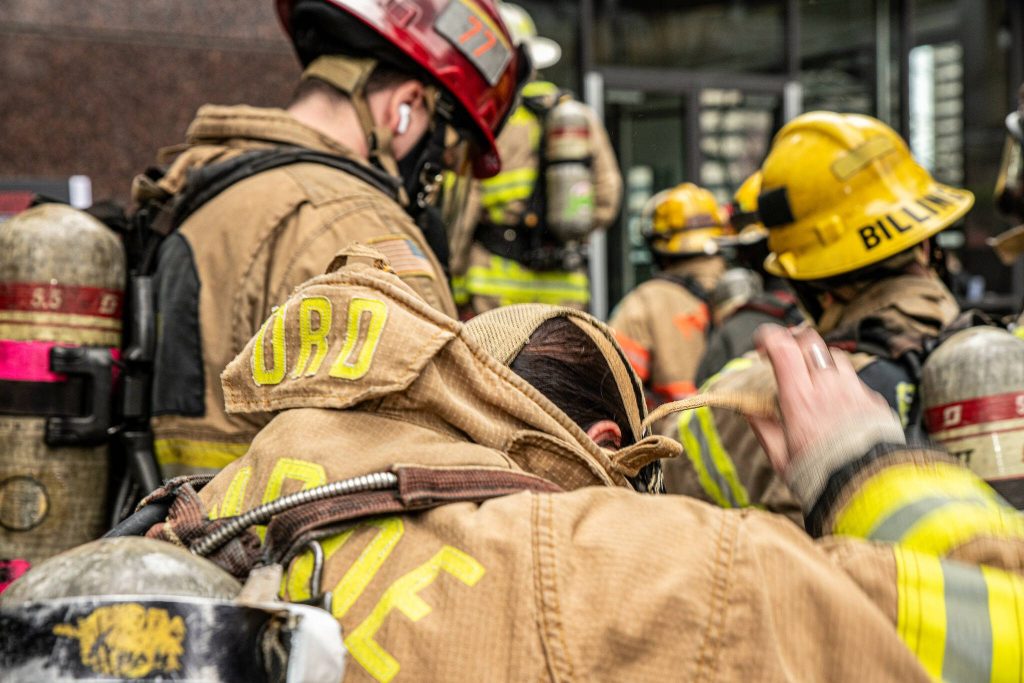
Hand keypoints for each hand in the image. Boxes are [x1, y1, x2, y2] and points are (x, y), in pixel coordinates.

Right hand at [747, 325, 896, 474]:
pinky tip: (838, 403)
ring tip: (813, 377)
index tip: (761, 343)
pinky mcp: (873, 401)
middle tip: (787, 352)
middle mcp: (828, 387)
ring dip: (820, 360)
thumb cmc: (821, 475)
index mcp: (800, 398)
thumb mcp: (781, 457)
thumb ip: (764, 430)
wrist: (869, 487)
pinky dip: (842, 384)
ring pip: (834, 356)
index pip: (783, 348)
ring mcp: (853, 391)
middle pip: (810, 341)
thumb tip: (749, 411)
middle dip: (795, 339)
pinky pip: (855, 381)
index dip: (769, 337)